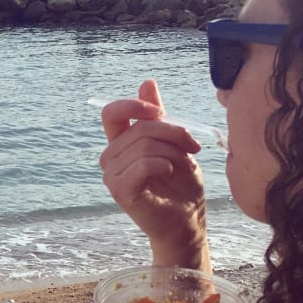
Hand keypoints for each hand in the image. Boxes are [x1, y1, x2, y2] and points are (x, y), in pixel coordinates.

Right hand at [100, 79, 209, 270]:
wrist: (187, 220)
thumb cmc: (181, 186)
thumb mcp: (174, 144)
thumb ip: (158, 117)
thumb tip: (146, 82)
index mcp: (121, 143)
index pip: (112, 113)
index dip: (134, 105)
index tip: (158, 111)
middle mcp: (111, 157)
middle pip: (139, 128)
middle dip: (173, 133)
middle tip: (192, 148)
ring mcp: (112, 175)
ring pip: (143, 145)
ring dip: (172, 152)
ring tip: (180, 166)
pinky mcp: (119, 191)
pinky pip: (142, 164)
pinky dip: (163, 165)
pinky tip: (170, 174)